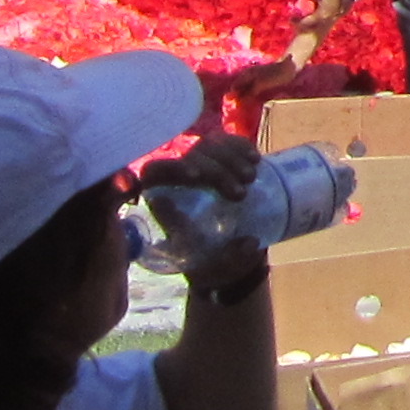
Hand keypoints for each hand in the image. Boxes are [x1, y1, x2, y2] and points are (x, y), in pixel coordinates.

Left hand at [140, 135, 272, 300]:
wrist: (225, 254)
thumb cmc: (210, 263)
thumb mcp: (216, 267)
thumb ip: (230, 258)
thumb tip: (250, 242)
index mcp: (163, 203)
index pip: (154, 173)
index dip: (171, 168)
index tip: (197, 175)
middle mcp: (176, 179)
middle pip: (188, 157)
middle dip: (216, 171)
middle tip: (240, 194)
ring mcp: (198, 165)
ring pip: (208, 145)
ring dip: (231, 158)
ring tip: (250, 178)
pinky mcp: (218, 160)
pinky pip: (226, 142)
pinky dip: (240, 147)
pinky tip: (255, 159)